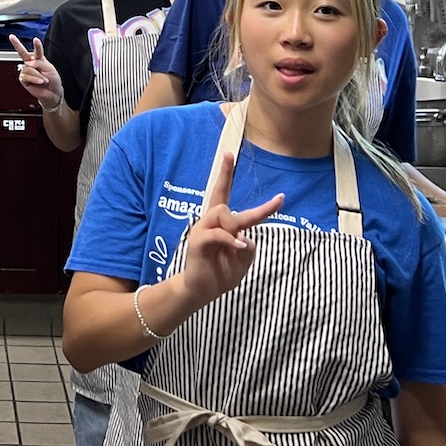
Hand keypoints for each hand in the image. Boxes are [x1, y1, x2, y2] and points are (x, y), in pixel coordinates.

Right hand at [9, 34, 63, 110]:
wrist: (52, 93)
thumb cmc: (53, 80)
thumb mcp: (49, 69)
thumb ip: (39, 63)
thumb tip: (28, 63)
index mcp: (39, 59)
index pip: (37, 50)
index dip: (36, 45)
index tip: (35, 39)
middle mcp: (31, 64)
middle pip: (23, 53)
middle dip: (17, 44)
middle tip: (11, 37)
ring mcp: (27, 71)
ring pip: (28, 68)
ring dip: (38, 75)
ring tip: (44, 80)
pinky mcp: (24, 79)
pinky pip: (26, 76)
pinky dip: (34, 79)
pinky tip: (39, 82)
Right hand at [166, 149, 283, 312]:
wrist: (202, 291)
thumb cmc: (222, 271)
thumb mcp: (244, 257)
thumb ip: (247, 243)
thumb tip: (242, 236)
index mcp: (222, 222)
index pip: (223, 193)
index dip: (227, 174)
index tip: (230, 154)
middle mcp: (210, 221)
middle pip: (221, 196)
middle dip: (226, 175)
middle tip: (229, 155)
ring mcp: (202, 229)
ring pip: (223, 213)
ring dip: (235, 227)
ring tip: (237, 245)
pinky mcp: (197, 241)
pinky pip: (217, 233)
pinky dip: (230, 240)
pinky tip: (236, 246)